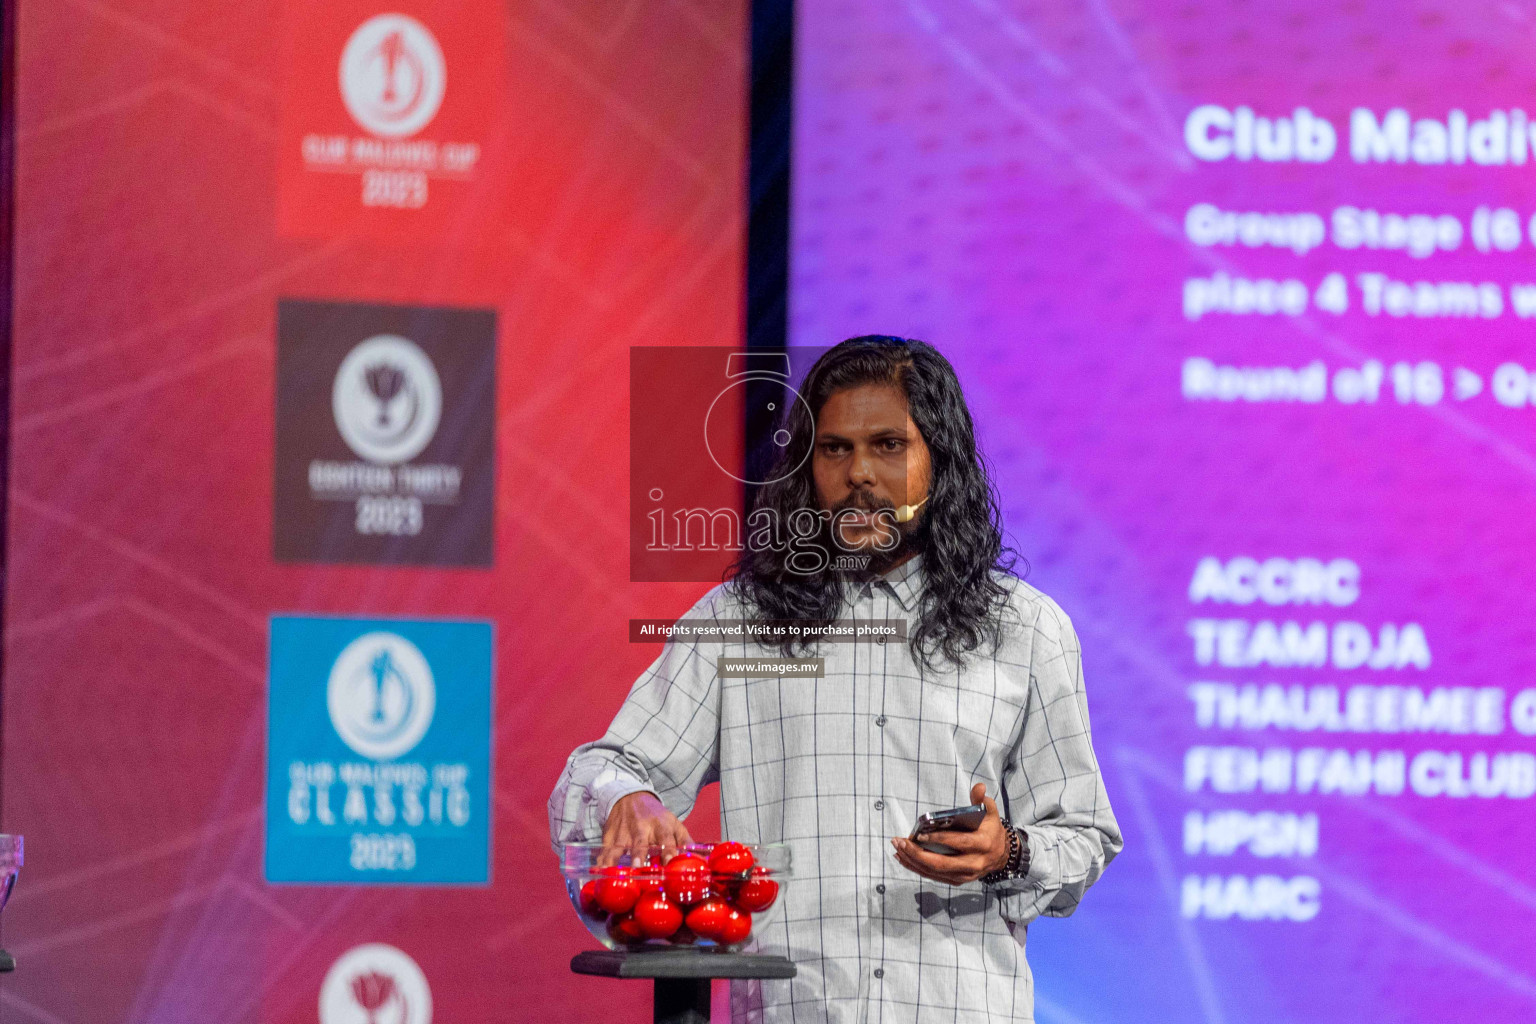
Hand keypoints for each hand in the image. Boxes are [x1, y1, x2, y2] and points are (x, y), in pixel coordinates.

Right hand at [600, 791, 693, 865]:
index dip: (668, 851)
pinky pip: (604, 850)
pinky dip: (601, 861)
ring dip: (617, 859)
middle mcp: (641, 828)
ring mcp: (623, 832)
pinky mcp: (609, 836)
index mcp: (661, 826)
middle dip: (640, 853)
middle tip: (639, 865)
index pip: (666, 839)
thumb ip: (686, 842)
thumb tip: (702, 861)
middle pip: (641, 842)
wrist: (630, 796)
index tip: (670, 863)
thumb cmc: (656, 816)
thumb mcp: (674, 824)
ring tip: (614, 872)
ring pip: (619, 847)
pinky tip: (598, 872)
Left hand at [890, 783, 1008, 884]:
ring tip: (897, 848)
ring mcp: (965, 875)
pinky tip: (903, 858)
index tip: (920, 834)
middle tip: (900, 842)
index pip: (959, 843)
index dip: (939, 839)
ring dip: (913, 861)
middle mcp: (974, 863)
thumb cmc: (990, 830)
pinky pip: (934, 876)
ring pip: (935, 872)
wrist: (1001, 855)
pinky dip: (917, 868)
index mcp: (983, 844)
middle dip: (918, 854)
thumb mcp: (991, 813)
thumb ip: (982, 800)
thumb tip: (978, 787)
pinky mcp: (957, 880)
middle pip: (942, 863)